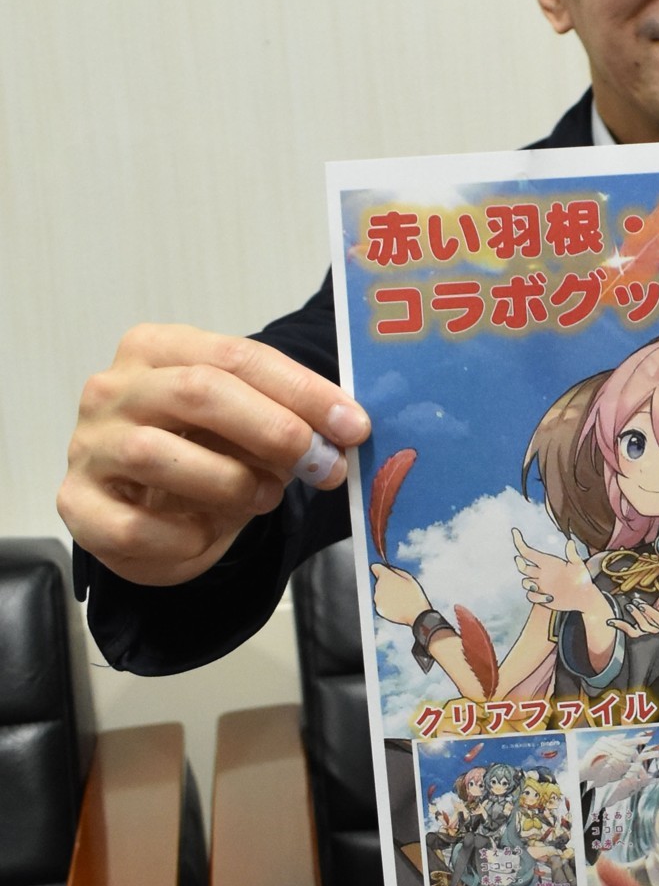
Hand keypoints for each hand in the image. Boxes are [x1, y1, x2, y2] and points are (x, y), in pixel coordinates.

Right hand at [58, 323, 369, 586]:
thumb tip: (344, 433)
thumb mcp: (245, 426)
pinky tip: (208, 536)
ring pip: (157, 453)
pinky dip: (184, 536)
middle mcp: (113, 388)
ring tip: (265, 497)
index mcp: (157, 349)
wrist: (143, 512)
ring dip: (230, 481)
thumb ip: (286, 419)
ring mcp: (89, 445)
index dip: (302, 392)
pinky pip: (134, 525)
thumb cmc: (200, 454)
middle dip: (274, 429)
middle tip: (323, 464)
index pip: (236, 356)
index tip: (354, 425)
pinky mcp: (78, 504)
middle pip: (198, 392)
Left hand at [371, 562, 430, 626]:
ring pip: (380, 593)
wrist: (416, 614)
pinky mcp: (379, 609)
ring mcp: (378, 599)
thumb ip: (396, 571)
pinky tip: (397, 605)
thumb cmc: (415, 596)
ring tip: (400, 598)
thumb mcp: (409, 578)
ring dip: (386, 594)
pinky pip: (381, 603)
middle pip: (379, 582)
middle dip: (387, 584)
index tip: (384, 572)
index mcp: (386, 577)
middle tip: (399, 589)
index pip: (375, 567)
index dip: (381, 569)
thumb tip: (390, 570)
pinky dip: (386, 604)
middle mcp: (379, 587)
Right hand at [513, 529, 596, 613]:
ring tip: (537, 586)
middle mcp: (542, 573)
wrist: (584, 598)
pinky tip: (549, 598)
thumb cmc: (583, 580)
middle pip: (523, 567)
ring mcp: (541, 585)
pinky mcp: (542, 597)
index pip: (529, 552)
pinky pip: (531, 595)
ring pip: (525, 582)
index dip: (520, 542)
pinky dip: (536, 596)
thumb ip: (573, 555)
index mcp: (548, 562)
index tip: (515, 532)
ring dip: (528, 583)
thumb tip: (570, 542)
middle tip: (521, 561)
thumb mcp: (579, 566)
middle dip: (520, 564)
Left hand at [612, 557, 658, 651]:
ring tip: (621, 612)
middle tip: (632, 603)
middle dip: (639, 615)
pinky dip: (626, 627)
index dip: (650, 613)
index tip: (641, 604)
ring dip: (631, 622)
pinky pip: (638, 629)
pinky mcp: (655, 622)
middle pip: (649, 627)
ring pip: (641, 630)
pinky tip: (614, 622)